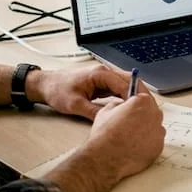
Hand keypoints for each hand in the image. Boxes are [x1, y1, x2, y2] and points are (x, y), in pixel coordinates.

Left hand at [32, 65, 147, 120]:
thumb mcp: (75, 105)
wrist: (45, 85)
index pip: (124, 82)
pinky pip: (117, 89)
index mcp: (99, 73)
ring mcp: (103, 77)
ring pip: (124, 84)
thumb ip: (95, 112)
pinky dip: (124, 97)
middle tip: (146, 109)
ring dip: (131, 96)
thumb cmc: (57, 90)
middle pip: (128, 80)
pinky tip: (127, 108)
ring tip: (139, 110)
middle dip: (138, 94)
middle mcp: (104, 72)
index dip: (134, 95)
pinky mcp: (101, 83)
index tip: (142, 107)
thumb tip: (111, 120)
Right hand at [90, 93, 164, 178]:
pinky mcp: (159, 146)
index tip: (132, 99)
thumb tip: (121, 105)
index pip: (141, 92)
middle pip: (149, 109)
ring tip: (130, 135)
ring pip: (153, 125)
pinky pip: (154, 140)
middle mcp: (155, 114)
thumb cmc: (105, 136)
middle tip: (128, 120)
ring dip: (145, 127)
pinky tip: (134, 145)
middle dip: (140, 113)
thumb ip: (118, 103)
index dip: (134, 96)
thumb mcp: (106, 110)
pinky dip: (147, 141)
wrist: (106, 159)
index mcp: (142, 101)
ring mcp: (159, 131)